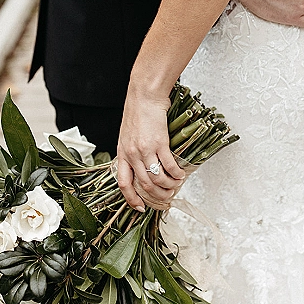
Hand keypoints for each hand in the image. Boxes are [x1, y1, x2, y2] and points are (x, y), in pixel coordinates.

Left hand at [116, 87, 184, 210]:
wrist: (144, 95)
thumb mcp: (128, 134)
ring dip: (169, 186)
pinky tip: (181, 174)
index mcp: (122, 153)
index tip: (141, 208)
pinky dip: (176, 173)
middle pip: (144, 185)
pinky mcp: (159, 142)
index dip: (131, 199)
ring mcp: (145, 149)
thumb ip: (132, 151)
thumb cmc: (138, 111)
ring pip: (157, 178)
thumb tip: (143, 166)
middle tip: (167, 197)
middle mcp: (132, 154)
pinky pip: (169, 165)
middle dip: (157, 196)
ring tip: (176, 185)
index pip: (123, 183)